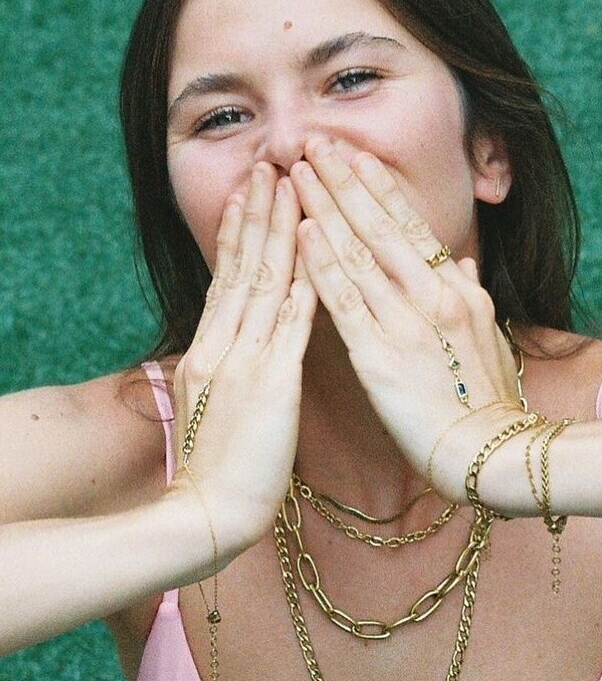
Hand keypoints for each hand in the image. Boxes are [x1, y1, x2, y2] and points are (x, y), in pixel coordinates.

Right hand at [173, 162, 316, 554]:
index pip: (229, 278)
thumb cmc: (218, 471)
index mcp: (212, 350)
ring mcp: (244, 360)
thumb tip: (238, 345)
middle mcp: (224, 345)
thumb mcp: (216, 406)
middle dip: (258, 213)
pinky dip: (304, 282)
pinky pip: (291, 323)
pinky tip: (316, 249)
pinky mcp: (270, 384)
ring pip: (265, 281)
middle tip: (269, 165)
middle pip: (242, 267)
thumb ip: (230, 368)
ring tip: (288, 184)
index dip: (242, 232)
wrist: (206, 515)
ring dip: (280, 230)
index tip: (253, 192)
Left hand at [291, 138, 520, 500]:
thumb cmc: (491, 404)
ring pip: (358, 252)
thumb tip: (465, 262)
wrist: (493, 454)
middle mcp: (432, 296)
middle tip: (315, 143)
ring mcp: (406, 322)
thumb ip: (473, 296)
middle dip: (345, 181)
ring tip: (297, 174)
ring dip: (325, 208)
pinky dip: (323, 263)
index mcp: (457, 291)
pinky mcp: (380, 355)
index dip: (380, 187)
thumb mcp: (492, 340)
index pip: (412, 225)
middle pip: (380, 225)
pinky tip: (302, 233)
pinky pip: (346, 300)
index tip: (355, 155)